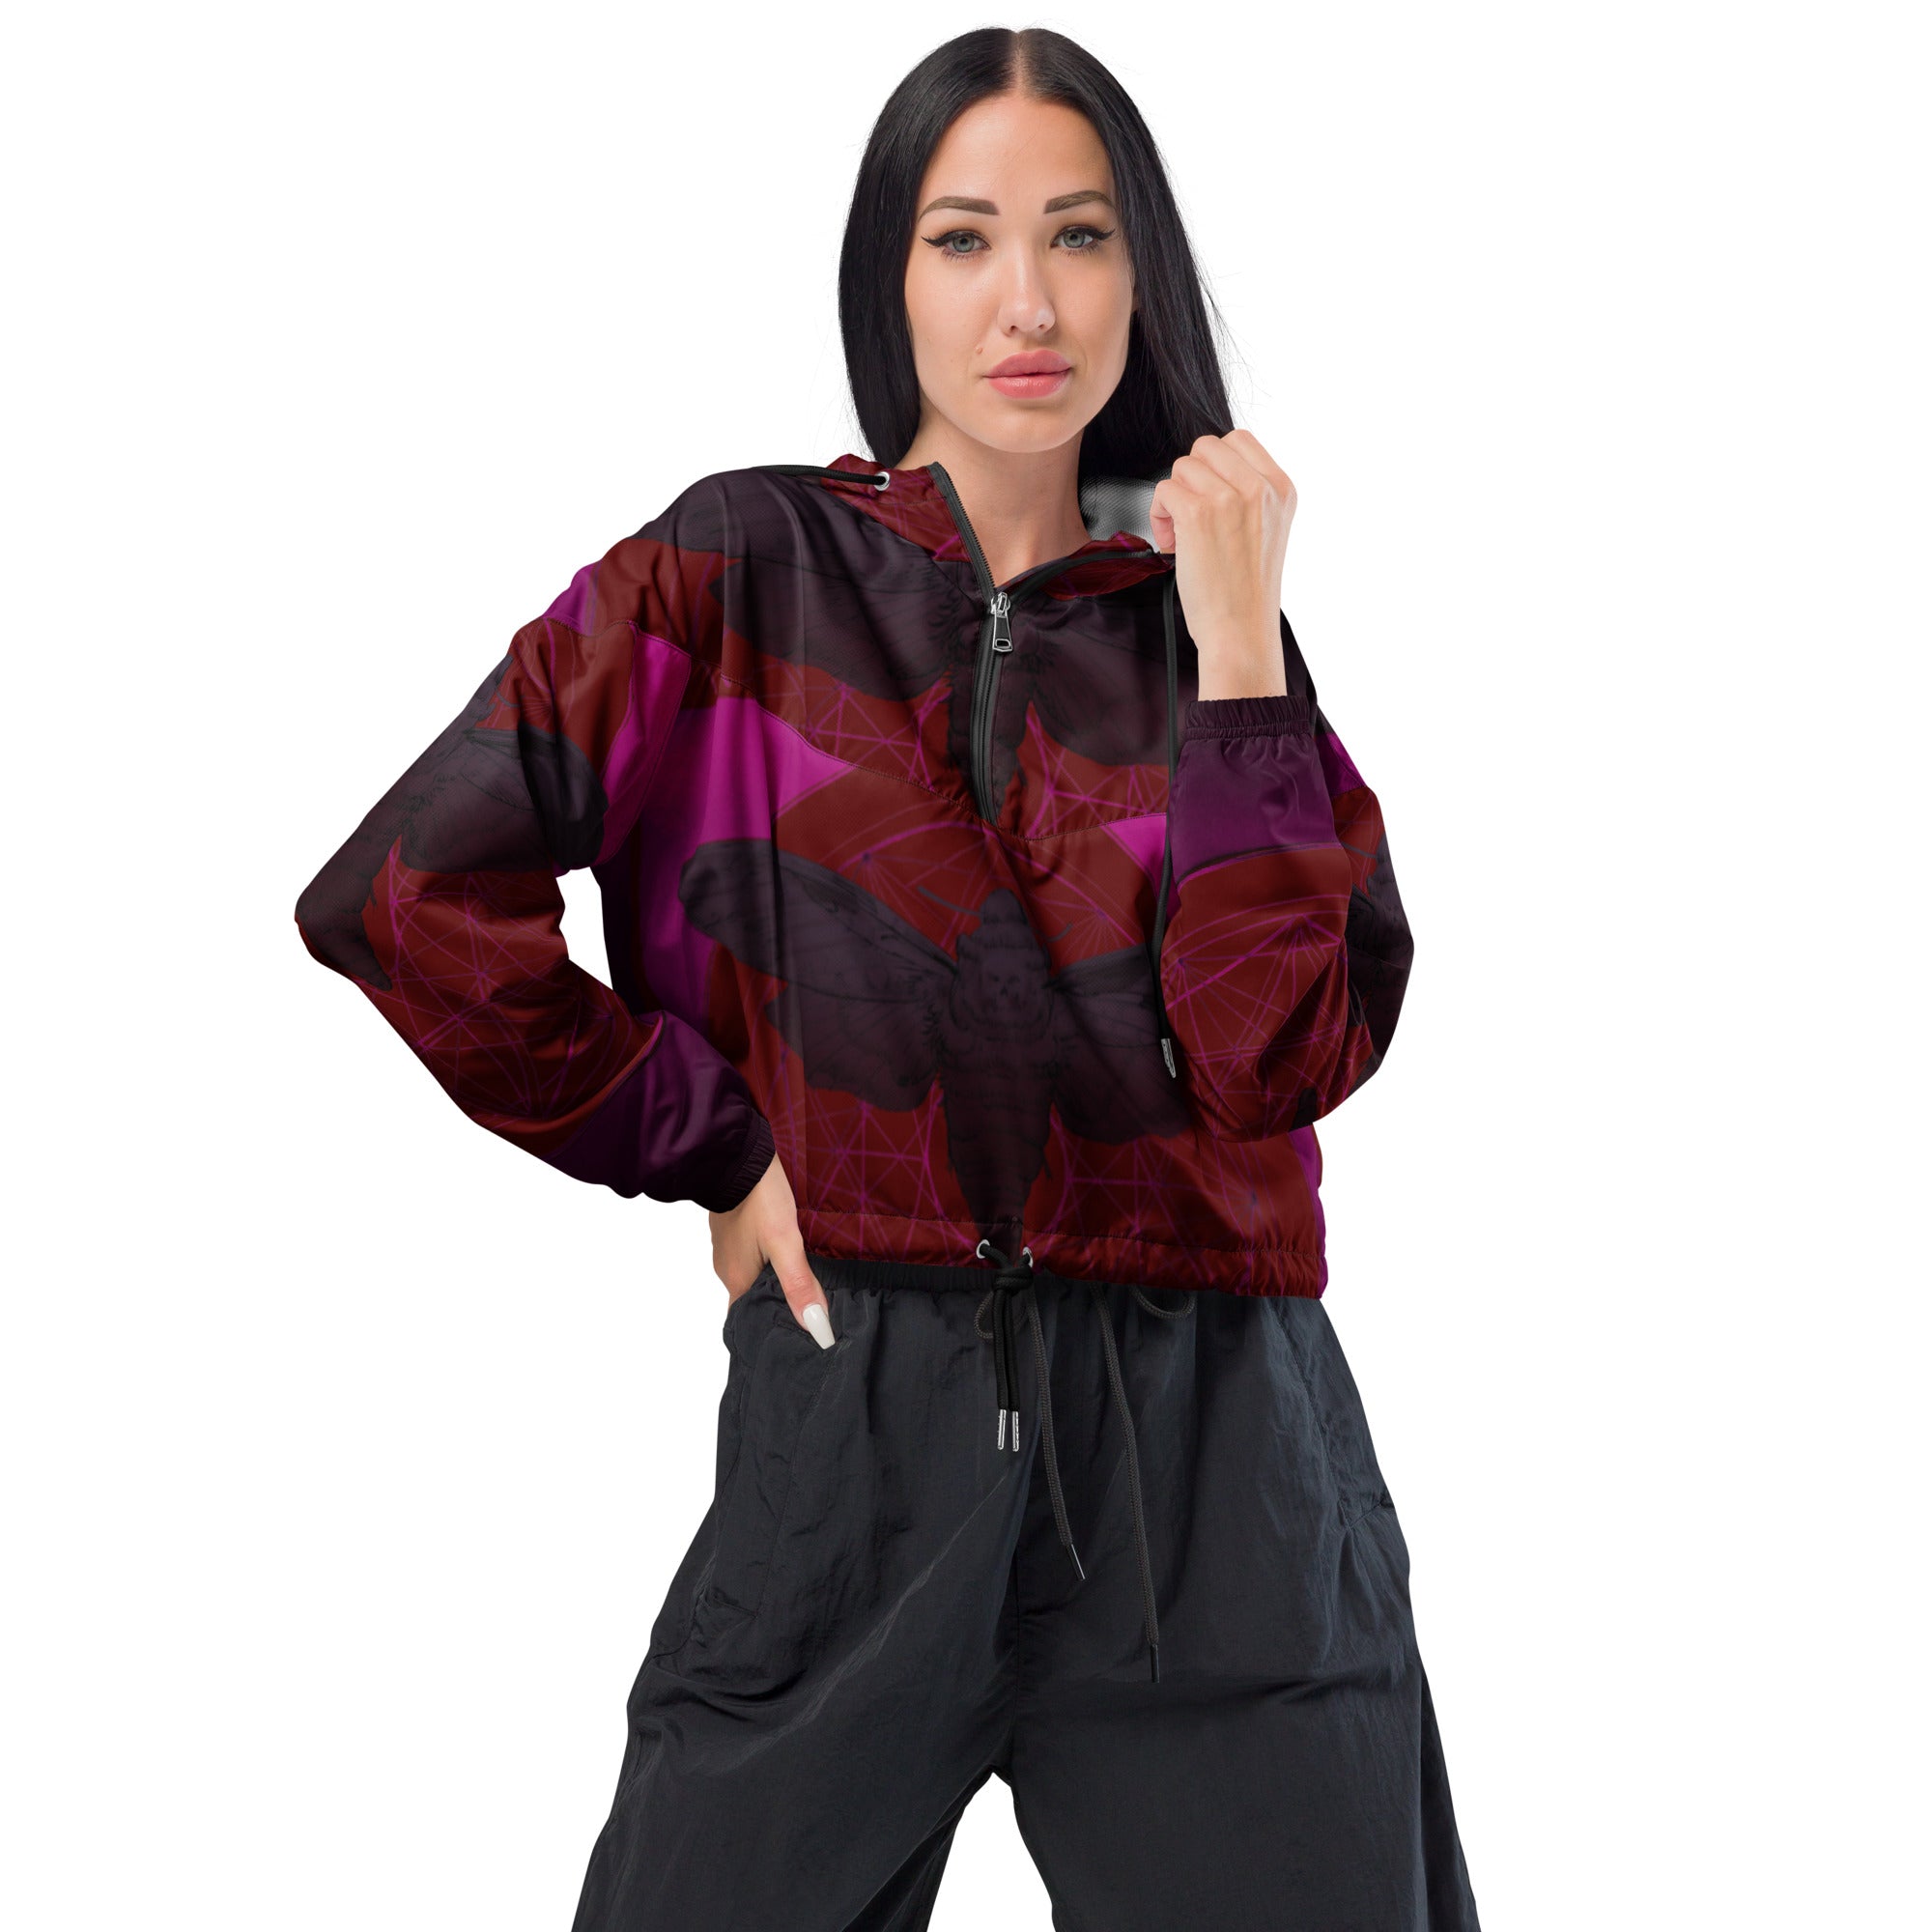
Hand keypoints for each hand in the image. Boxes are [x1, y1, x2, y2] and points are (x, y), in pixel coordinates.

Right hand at [708, 1151, 835, 1347]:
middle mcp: (726, 1268)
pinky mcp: (732, 1226)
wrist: (736, 1153)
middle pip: (754, 1296)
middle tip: (811, 1304)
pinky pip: (750, 1251)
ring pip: (753, 1272)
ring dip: (775, 1276)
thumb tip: (816, 1329)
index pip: (751, 1319)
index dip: (772, 1326)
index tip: (797, 1332)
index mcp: (736, 1280)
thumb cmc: (758, 1198)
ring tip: (805, 1276)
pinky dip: (767, 1256)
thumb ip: (799, 1284)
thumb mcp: (785, 1243)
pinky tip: (787, 1247)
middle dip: (779, 1301)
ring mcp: (727, 1245)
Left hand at [1148, 431, 1296, 700]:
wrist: (1242, 633)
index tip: (1212, 501)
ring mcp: (1230, 497)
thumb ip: (1249, 494)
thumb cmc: (1247, 593)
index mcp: (1282, 488)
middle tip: (1193, 520)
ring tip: (1184, 538)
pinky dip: (1159, 517)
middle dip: (1192, 480)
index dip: (1214, 466)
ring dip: (1174, 500)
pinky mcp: (1198, 514)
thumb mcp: (1266, 531)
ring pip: (1181, 467)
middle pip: (1206, 447)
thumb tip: (1207, 469)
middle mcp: (1260, 487)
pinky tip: (1174, 545)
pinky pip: (1163, 490)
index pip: (1238, 439)